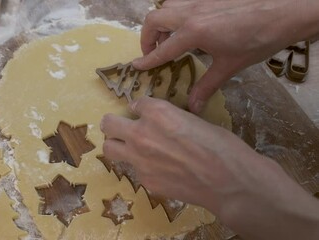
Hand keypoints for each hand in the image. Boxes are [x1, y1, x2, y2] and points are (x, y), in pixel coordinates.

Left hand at [100, 96, 318, 239]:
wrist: (229, 181)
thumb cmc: (221, 145)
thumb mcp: (194, 120)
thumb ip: (169, 119)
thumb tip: (160, 122)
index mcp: (157, 112)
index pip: (135, 103)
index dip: (141, 108)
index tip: (144, 113)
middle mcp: (141, 133)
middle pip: (108, 124)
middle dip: (114, 123)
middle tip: (124, 127)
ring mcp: (139, 159)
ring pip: (109, 148)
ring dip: (117, 144)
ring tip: (133, 148)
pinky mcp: (145, 180)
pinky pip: (134, 170)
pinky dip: (142, 167)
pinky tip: (161, 171)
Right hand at [133, 0, 318, 112]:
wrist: (285, 9)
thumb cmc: (258, 39)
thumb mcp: (230, 65)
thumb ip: (206, 86)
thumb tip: (193, 107)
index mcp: (193, 32)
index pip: (162, 49)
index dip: (147, 59)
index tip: (136, 66)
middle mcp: (190, 12)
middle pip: (154, 19)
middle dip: (148, 37)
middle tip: (154, 52)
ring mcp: (199, 0)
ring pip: (167, 6)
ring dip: (162, 22)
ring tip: (170, 38)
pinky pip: (182, 1)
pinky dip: (176, 13)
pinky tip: (189, 25)